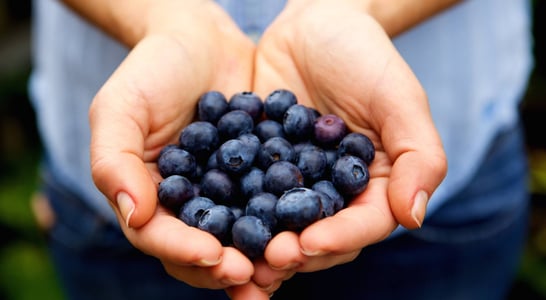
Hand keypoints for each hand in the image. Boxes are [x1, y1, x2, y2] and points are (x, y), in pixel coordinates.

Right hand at [89, 2, 268, 297]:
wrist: (202, 41)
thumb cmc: (152, 70)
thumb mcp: (121, 108)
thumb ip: (114, 162)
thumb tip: (133, 216)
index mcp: (150, 198)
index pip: (159, 237)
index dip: (183, 251)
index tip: (212, 255)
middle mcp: (189, 205)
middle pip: (202, 251)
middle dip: (226, 267)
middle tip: (253, 275)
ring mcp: (227, 195)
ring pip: (241, 238)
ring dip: (261, 258)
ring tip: (285, 264)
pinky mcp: (260, 178)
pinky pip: (274, 204)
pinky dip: (289, 220)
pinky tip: (310, 227)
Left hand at [250, 0, 446, 291]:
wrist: (315, 25)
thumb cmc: (365, 56)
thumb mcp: (399, 99)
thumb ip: (419, 156)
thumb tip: (415, 217)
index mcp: (374, 187)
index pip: (363, 224)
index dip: (338, 238)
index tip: (309, 243)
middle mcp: (333, 194)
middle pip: (318, 236)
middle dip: (294, 251)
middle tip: (268, 259)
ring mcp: (293, 184)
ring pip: (278, 225)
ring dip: (258, 245)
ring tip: (235, 256)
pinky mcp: (258, 168)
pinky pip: (244, 193)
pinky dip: (229, 210)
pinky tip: (209, 221)